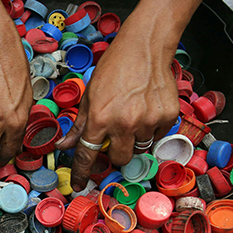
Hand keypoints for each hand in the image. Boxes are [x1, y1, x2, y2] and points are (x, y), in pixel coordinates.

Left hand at [55, 0, 205, 191]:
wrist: (144, 48)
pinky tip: (146, 110)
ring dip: (134, 139)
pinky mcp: (167, 117)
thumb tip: (64, 146)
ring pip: (140, 148)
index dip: (83, 172)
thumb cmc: (114, 69)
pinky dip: (151, 130)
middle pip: (120, 159)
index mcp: (100, 118)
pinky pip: (157, 136)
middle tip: (116, 138)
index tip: (81, 184)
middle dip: (115, 154)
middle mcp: (124, 123)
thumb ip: (79, 124)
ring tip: (133, 116)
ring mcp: (148, 121)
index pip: (88, 155)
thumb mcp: (89, 96)